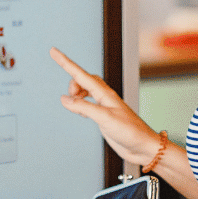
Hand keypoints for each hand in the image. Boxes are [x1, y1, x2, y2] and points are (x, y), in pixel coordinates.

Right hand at [49, 48, 160, 166]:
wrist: (143, 146)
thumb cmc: (130, 132)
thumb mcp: (104, 118)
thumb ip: (84, 107)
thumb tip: (65, 99)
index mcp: (105, 94)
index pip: (81, 74)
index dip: (66, 63)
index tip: (54, 52)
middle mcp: (105, 97)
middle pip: (84, 80)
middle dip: (72, 82)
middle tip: (68, 96)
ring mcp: (105, 106)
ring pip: (86, 90)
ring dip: (76, 93)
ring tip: (73, 103)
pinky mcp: (105, 116)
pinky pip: (89, 102)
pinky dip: (80, 103)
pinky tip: (80, 111)